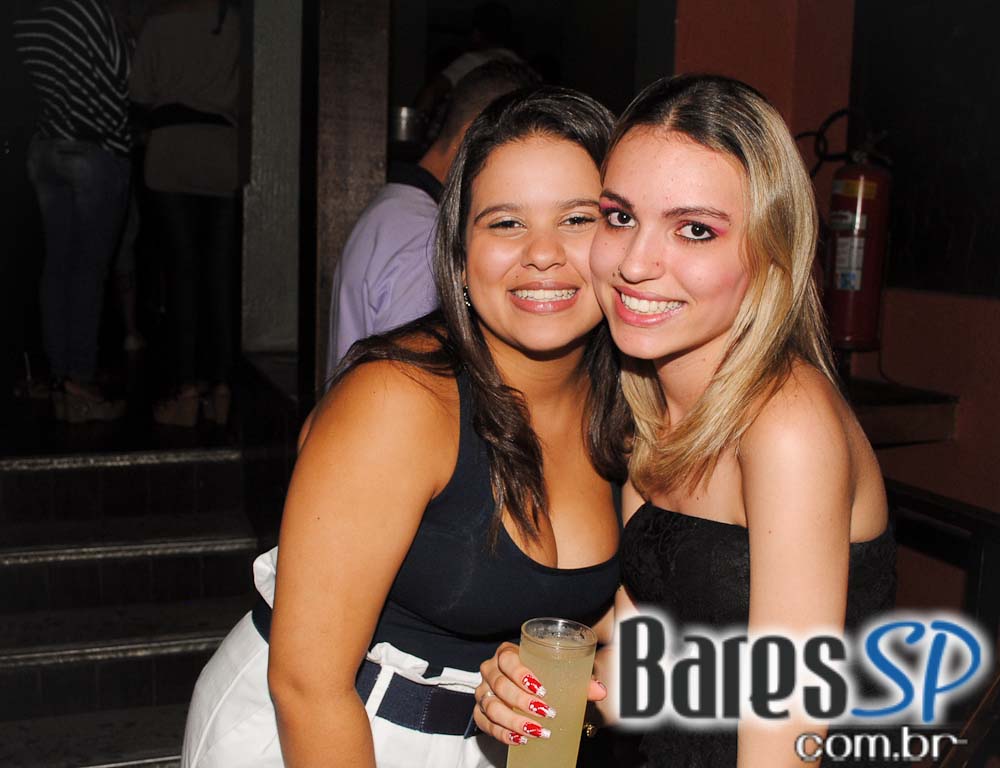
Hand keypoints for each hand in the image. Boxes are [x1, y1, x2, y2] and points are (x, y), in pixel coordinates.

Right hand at [473, 642, 607, 746]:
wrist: (519, 685)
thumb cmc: (539, 675)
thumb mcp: (556, 674)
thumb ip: (578, 681)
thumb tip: (600, 691)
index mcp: (506, 653)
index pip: (507, 659)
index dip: (521, 674)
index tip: (542, 690)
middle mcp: (490, 670)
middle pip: (500, 685)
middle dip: (523, 702)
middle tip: (546, 713)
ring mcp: (483, 692)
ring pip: (492, 707)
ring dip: (514, 721)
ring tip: (537, 731)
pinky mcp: (480, 711)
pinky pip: (485, 724)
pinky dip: (502, 733)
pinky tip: (520, 739)